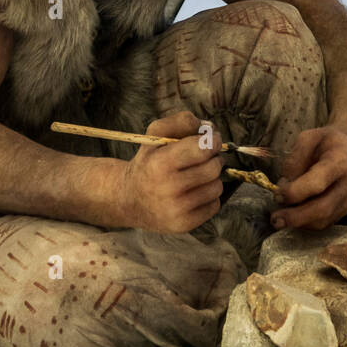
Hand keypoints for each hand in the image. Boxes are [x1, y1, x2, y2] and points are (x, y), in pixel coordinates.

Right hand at [120, 110, 224, 232]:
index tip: (211, 140)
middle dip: (213, 158)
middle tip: (204, 158)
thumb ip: (181, 122)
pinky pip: (215, 205)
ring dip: (211, 178)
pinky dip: (209, 196)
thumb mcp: (155, 135)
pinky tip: (194, 192)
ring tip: (197, 175)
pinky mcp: (184, 224)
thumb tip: (209, 128)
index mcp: (160, 163)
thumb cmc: (148, 163)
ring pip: (217, 186)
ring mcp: (177, 210)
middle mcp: (168, 188)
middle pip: (213, 167)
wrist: (129, 200)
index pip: (203, 148)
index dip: (212, 141)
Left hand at [271, 125, 346, 230]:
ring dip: (299, 223)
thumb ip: (295, 158)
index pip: (318, 182)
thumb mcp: (308, 137)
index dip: (296, 192)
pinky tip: (293, 215)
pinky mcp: (345, 210)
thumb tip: (284, 184)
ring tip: (280, 218)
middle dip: (296, 217)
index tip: (277, 195)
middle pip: (323, 208)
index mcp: (340, 161)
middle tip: (275, 219)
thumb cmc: (327, 142)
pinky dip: (306, 223)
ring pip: (323, 220)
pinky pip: (324, 223)